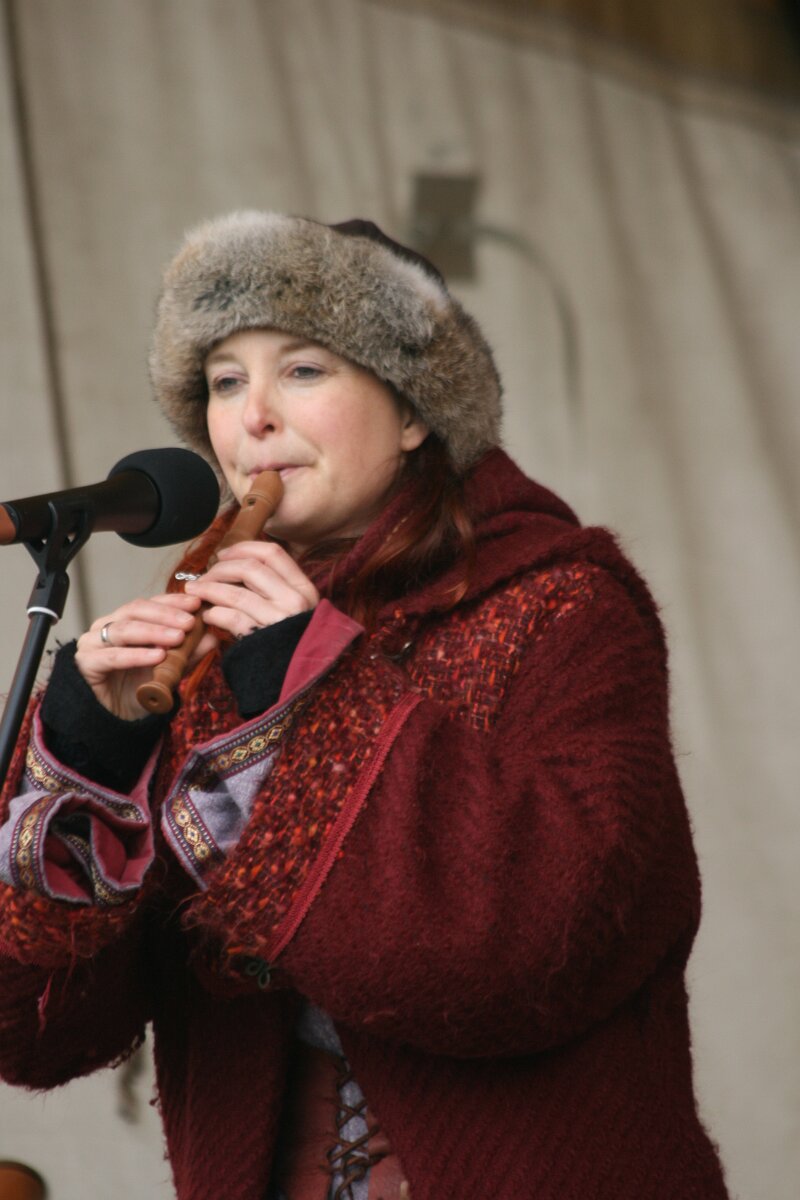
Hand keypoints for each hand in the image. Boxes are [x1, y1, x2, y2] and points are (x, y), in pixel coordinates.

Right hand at [75, 593, 215, 719]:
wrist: (117, 719)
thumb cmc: (139, 688)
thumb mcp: (170, 669)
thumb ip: (188, 653)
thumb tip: (212, 636)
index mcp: (126, 620)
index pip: (150, 603)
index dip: (173, 601)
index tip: (196, 604)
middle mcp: (107, 626)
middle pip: (136, 610)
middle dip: (166, 615)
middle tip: (189, 622)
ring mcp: (92, 642)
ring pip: (123, 629)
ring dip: (153, 632)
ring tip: (178, 638)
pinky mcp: (86, 662)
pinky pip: (112, 656)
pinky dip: (136, 655)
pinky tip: (157, 656)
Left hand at [183, 540, 318, 639]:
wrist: (298, 679)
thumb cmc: (291, 641)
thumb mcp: (296, 609)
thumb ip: (274, 587)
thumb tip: (235, 564)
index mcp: (303, 587)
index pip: (271, 553)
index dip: (243, 548)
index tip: (223, 555)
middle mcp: (294, 600)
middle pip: (250, 568)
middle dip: (220, 569)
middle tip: (203, 577)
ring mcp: (278, 619)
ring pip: (235, 592)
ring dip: (208, 589)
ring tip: (194, 593)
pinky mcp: (261, 638)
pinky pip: (230, 617)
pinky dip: (213, 614)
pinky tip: (206, 616)